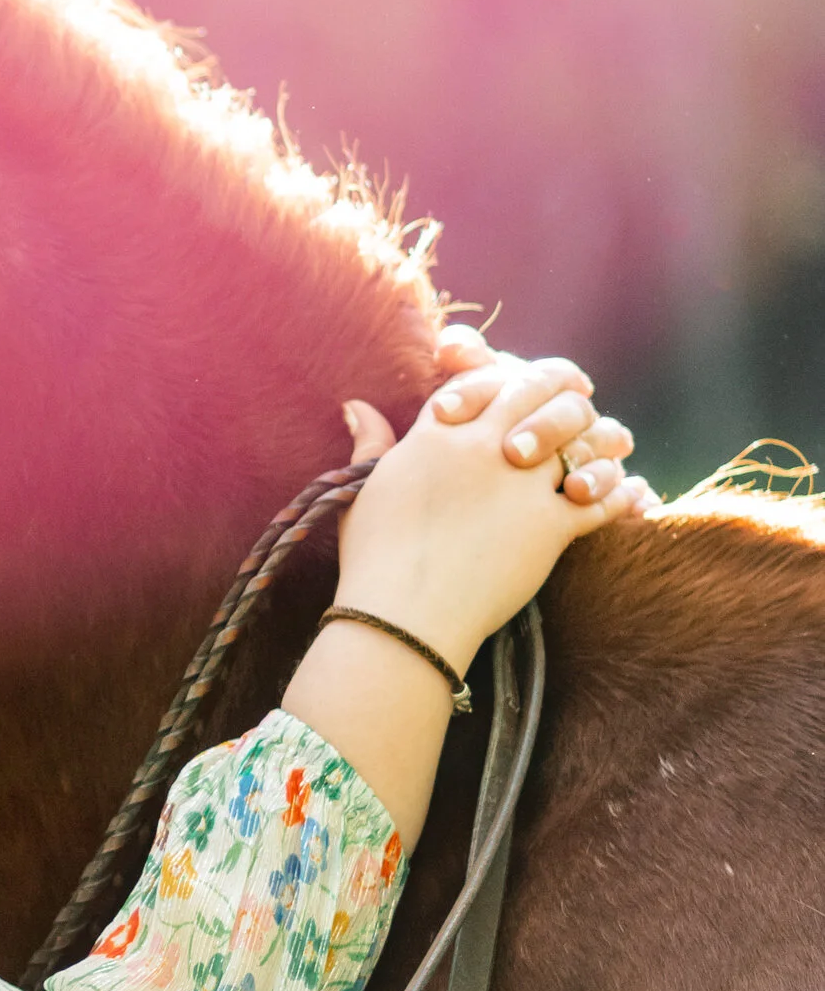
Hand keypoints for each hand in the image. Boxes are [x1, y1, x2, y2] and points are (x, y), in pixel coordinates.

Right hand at [330, 348, 653, 673]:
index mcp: (438, 433)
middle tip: (582, 393)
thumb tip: (357, 405)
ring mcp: (522, 485)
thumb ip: (371, 442)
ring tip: (615, 440)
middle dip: (562, 387)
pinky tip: (633, 491)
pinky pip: (603, 498)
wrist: (403, 616)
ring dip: (601, 435)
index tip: (523, 380)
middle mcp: (484, 447)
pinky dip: (623, 492)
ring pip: (581, 435)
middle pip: (538, 391)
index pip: (484, 379)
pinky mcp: (551, 526)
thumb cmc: (374, 558)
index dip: (506, 375)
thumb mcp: (363, 490)